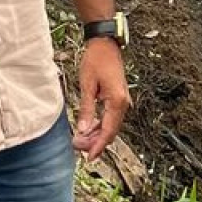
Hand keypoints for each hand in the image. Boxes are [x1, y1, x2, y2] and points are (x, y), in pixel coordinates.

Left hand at [72, 40, 130, 160]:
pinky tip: (90, 129)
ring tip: (81, 140)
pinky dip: (101, 125)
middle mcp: (123, 103)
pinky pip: (111, 117)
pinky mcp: (118, 98)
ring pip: (111, 126)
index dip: (98, 146)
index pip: (108, 131)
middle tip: (78, 147)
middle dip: (95, 142)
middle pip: (111, 131)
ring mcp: (122, 100)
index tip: (89, 157)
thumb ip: (86, 109)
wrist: (105, 44)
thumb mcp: (87, 85)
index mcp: (117, 101)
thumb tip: (83, 130)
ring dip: (98, 135)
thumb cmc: (96, 60)